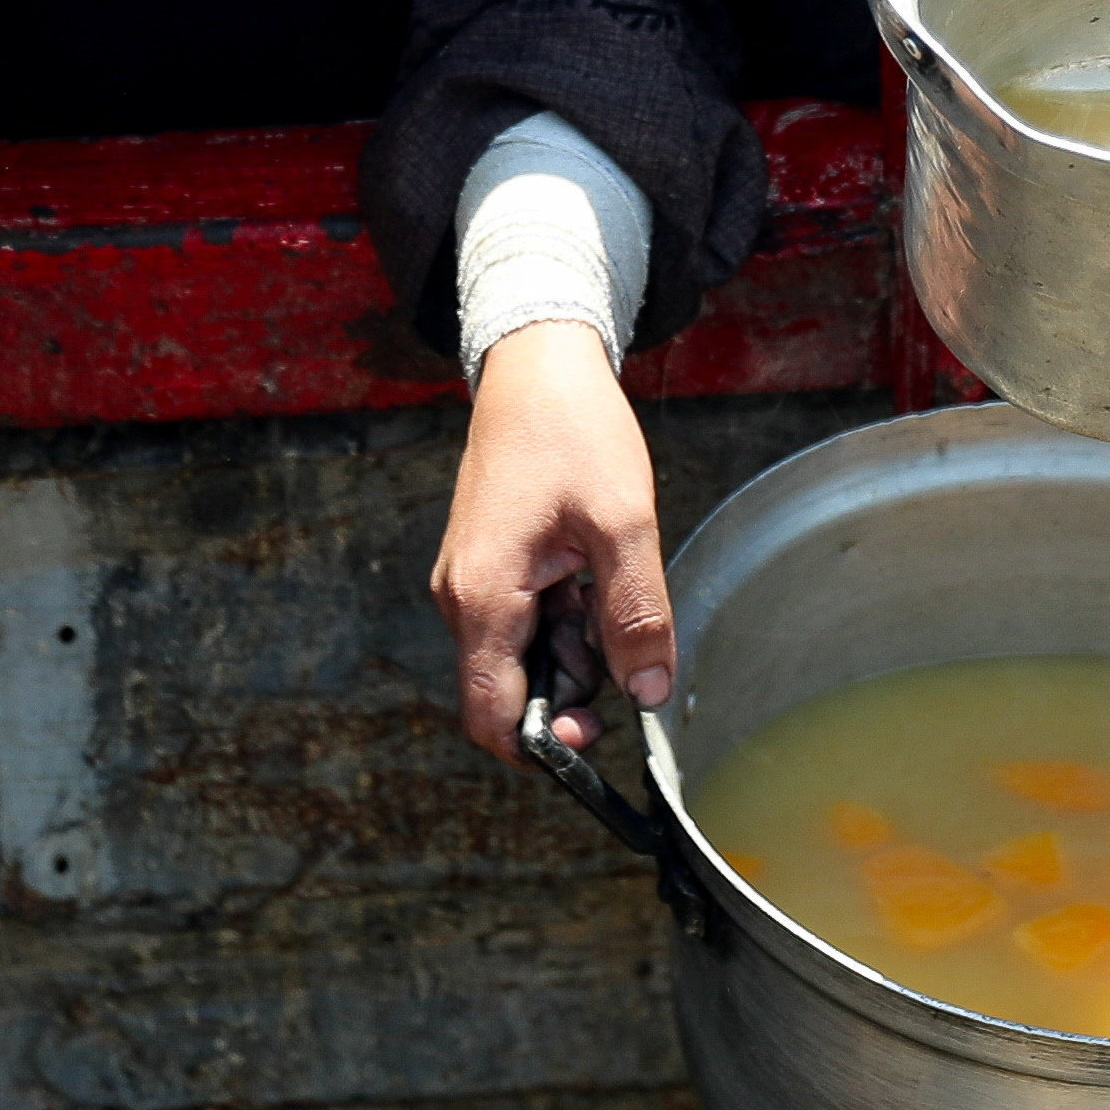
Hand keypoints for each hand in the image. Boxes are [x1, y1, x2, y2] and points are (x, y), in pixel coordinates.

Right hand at [430, 319, 669, 761]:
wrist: (535, 364)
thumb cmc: (570, 429)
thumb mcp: (622, 523)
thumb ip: (637, 614)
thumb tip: (649, 691)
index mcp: (483, 596)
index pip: (491, 716)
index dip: (544, 745)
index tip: (598, 736)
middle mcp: (460, 598)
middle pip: (509, 692)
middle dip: (571, 688)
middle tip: (623, 638)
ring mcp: (468, 582)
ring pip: (520, 657)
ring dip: (573, 647)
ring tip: (607, 582)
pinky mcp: (484, 567)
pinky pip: (521, 622)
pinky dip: (563, 616)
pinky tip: (589, 570)